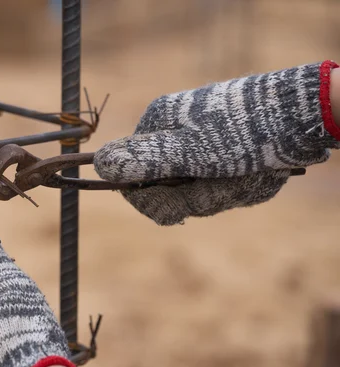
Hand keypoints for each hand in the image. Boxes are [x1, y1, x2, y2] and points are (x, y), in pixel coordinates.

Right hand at [94, 61, 339, 224]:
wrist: (304, 119)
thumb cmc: (245, 134)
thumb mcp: (192, 152)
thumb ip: (146, 160)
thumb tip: (96, 162)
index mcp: (157, 127)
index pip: (132, 178)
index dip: (153, 202)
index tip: (179, 212)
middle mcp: (174, 134)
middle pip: (167, 188)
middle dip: (197, 197)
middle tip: (226, 186)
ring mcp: (200, 143)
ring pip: (196, 189)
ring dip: (222, 193)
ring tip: (247, 176)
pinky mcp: (224, 151)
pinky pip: (218, 183)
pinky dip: (237, 187)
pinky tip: (255, 174)